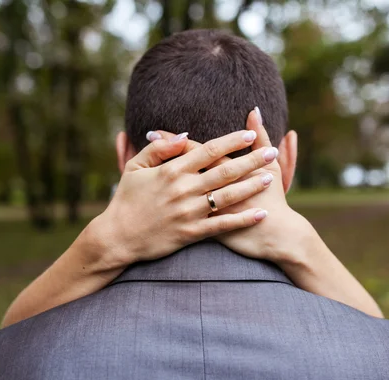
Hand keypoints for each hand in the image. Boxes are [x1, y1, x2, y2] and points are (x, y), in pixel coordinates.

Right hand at [86, 128, 280, 272]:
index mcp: (171, 171)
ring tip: (270, 178)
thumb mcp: (135, 167)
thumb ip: (159, 149)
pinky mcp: (191, 233)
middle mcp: (183, 190)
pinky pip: (222, 225)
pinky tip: (260, 214)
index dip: (231, 141)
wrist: (118, 237)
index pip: (208, 151)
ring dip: (251, 186)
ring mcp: (189, 212)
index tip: (249, 134)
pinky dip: (242, 219)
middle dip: (251, 160)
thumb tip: (186, 137)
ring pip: (227, 196)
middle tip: (271, 152)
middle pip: (225, 171)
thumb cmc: (126, 199)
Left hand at [139, 110, 382, 317]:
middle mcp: (209, 189)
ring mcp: (203, 210)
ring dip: (159, 179)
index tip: (152, 131)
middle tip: (143, 142)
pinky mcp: (202, 229)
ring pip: (176, 192)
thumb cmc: (275, 199)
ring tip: (138, 170)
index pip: (193, 150)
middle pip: (180, 168)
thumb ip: (262, 138)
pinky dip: (166, 206)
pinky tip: (153, 200)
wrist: (277, 235)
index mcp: (223, 172)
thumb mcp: (271, 167)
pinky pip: (177, 214)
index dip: (173, 141)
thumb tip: (255, 111)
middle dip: (160, 155)